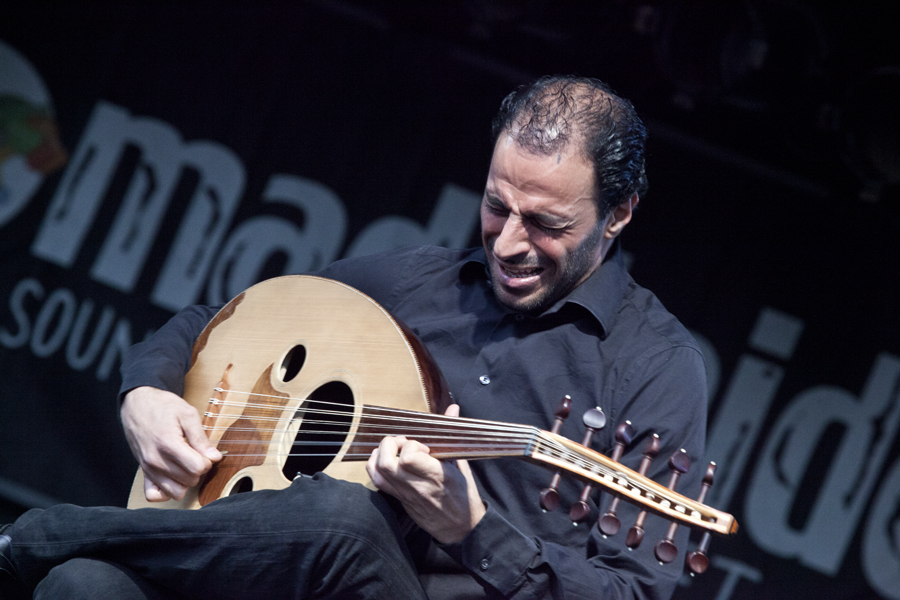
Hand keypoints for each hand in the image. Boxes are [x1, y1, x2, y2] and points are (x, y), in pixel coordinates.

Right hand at [121, 386, 221, 501]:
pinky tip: (173, 476)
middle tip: (195, 453)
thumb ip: (201, 438)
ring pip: (175, 492)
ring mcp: (148, 468)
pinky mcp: (143, 472)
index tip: (204, 451)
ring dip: (186, 481)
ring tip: (186, 464)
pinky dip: (166, 490)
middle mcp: (156, 460)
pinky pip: (154, 496)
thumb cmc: (163, 406)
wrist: (137, 405)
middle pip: (189, 480)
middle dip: (198, 469)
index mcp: (168, 444)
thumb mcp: (187, 414)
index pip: (197, 468)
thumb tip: (215, 458)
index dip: (207, 461)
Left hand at [366, 404, 485, 543]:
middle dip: (391, 444)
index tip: (423, 445)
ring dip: (381, 454)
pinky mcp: (399, 500)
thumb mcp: (462, 464)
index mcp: (437, 476)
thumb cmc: (463, 495)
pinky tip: (385, 460)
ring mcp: (405, 495)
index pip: (408, 457)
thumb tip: (453, 409)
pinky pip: (378, 482)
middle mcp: (417, 486)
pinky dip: (375, 466)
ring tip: (395, 450)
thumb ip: (452, 434)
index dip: (411, 445)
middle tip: (404, 443)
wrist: (461, 527)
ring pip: (378, 471)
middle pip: (386, 462)